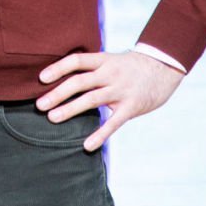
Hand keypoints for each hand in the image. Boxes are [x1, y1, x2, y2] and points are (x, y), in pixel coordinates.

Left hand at [36, 50, 183, 150]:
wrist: (165, 67)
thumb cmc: (133, 66)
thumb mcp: (112, 60)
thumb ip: (93, 69)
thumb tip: (66, 78)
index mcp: (104, 60)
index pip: (77, 61)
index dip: (58, 68)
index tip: (41, 78)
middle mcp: (110, 73)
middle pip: (79, 82)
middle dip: (57, 93)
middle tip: (40, 105)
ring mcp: (121, 90)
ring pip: (91, 100)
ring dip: (70, 109)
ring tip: (53, 118)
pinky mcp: (132, 106)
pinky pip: (113, 123)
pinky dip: (100, 134)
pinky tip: (87, 145)